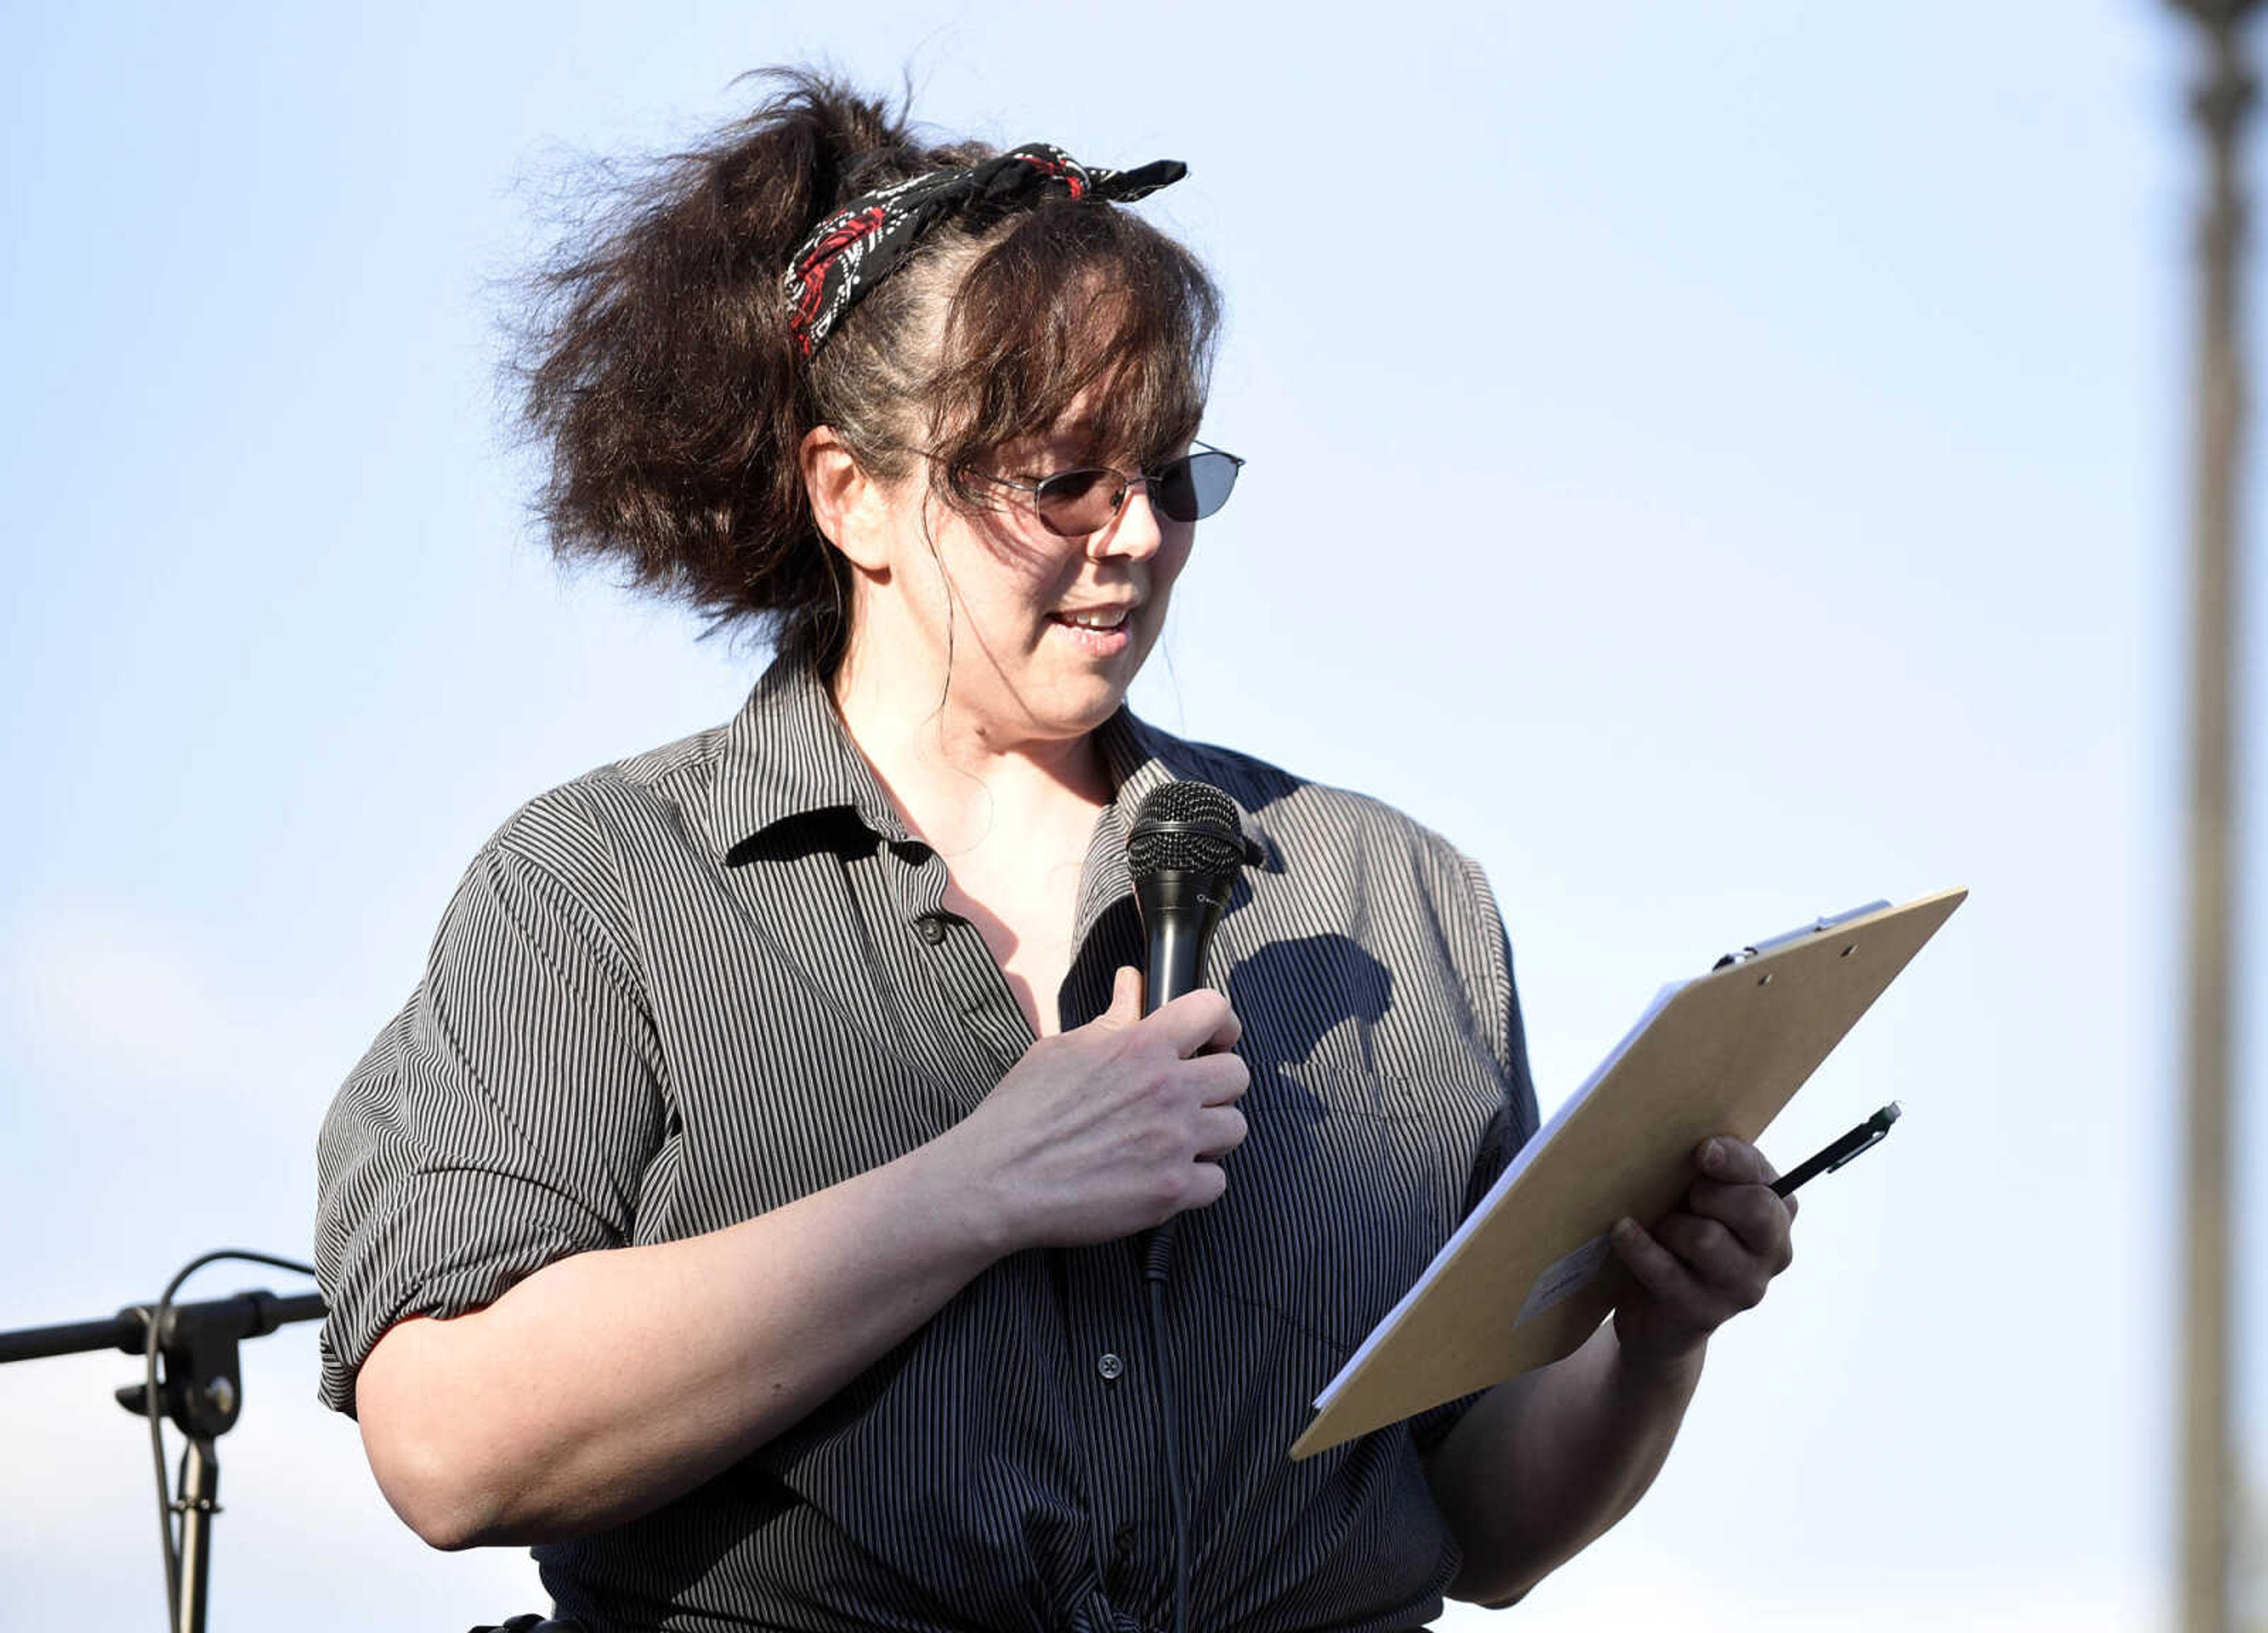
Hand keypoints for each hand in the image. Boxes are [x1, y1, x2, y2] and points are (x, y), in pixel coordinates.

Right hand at [936, 967, 1249, 1253]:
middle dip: (1218, 1084)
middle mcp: (1167, 1089)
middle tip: (1191, 1097)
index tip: (1213, 1040)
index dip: (1221, 1024)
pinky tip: (1164, 1177)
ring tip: (1175, 1140)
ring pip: (1235, 1128)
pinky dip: (1196, 1183)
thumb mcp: (1061, 1049)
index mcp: (1141, 1046)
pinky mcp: (1171, 1190)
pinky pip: (1217, 1182)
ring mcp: (1173, 1141)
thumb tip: (1130, 983)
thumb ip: (1111, 1018)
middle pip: (1238, 1074)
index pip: (1214, 1010)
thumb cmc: (1021, 1114)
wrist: (996, 1180)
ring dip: (1211, 1134)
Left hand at [1608, 1136, 1795, 1371]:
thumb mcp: (1702, 1198)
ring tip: (1660, 1225)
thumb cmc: (1682, 1235)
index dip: (1736, 1161)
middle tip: (1686, 1196)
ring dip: (1671, 1225)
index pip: (1766, 1179)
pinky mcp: (1704, 1314)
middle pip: (1755, 1209)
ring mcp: (1742, 1289)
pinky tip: (1622, 1231)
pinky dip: (1641, 1247)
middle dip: (1711, 1194)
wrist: (1659, 1312)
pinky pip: (1668, 1272)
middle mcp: (1773, 1253)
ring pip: (1707, 1239)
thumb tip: (1695, 1145)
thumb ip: (1711, 1171)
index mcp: (1778, 1213)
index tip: (1703, 1150)